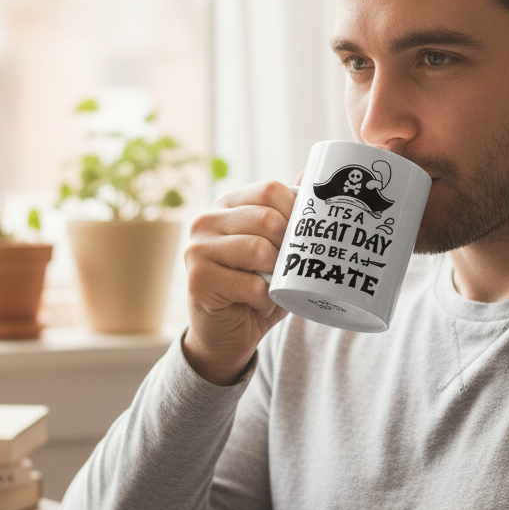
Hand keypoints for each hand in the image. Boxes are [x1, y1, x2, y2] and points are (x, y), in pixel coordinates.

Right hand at [183, 180, 296, 385]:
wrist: (227, 335)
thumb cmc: (256, 288)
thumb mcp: (277, 248)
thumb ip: (289, 215)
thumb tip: (311, 174)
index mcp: (227, 205)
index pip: (270, 190)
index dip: (296, 213)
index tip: (303, 237)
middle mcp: (206, 221)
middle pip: (267, 219)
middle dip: (289, 247)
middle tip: (288, 268)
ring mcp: (197, 249)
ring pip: (259, 250)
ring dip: (277, 276)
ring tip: (272, 287)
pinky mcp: (198, 280)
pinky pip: (251, 285)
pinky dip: (265, 300)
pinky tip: (258, 304)